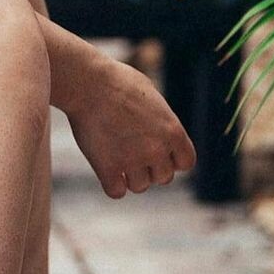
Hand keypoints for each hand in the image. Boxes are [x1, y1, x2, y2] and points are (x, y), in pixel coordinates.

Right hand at [66, 57, 196, 198]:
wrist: (88, 84)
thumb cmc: (117, 81)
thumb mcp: (150, 95)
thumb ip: (161, 119)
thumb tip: (160, 130)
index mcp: (172, 131)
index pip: (185, 162)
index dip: (172, 159)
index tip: (158, 150)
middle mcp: (157, 150)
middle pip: (163, 177)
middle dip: (150, 167)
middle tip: (131, 149)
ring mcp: (132, 161)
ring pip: (140, 186)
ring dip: (130, 176)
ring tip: (116, 155)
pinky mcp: (108, 169)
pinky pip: (116, 192)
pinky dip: (111, 183)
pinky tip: (105, 168)